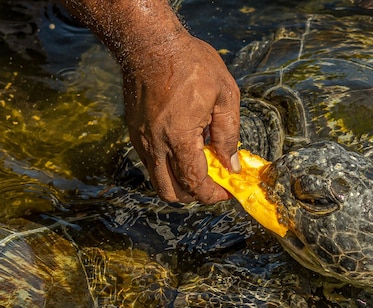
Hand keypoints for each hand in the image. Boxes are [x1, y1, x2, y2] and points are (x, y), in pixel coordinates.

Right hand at [122, 32, 240, 203]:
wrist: (149, 42)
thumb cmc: (190, 64)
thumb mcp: (224, 96)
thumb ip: (228, 135)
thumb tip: (231, 164)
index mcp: (178, 137)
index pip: (194, 183)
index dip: (213, 194)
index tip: (227, 191)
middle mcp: (155, 144)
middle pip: (171, 192)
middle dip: (195, 195)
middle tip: (214, 183)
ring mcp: (141, 139)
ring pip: (158, 179)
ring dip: (180, 182)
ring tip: (202, 165)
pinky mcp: (135, 132)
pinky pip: (151, 162)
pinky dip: (169, 166)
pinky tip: (187, 148)